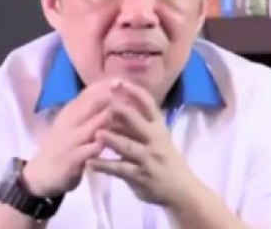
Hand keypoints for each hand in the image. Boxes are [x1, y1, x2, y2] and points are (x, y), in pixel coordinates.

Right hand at [23, 78, 118, 197]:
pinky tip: (118, 142)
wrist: (42, 174)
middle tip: (126, 90)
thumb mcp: (70, 125)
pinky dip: (104, 144)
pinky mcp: (73, 158)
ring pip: (93, 125)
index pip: (86, 94)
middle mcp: (68, 122)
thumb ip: (86, 112)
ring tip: (128, 112)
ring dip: (110, 117)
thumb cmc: (61, 146)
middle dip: (108, 96)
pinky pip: (91, 149)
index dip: (103, 86)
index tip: (120, 80)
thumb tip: (107, 93)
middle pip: (89, 105)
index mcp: (68, 113)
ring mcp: (70, 140)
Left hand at [86, 80, 196, 206]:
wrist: (180, 189)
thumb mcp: (157, 139)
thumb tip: (116, 106)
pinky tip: (90, 163)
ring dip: (111, 139)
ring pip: (128, 146)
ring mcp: (148, 158)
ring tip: (96, 133)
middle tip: (104, 102)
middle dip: (121, 110)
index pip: (149, 105)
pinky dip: (104, 166)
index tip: (120, 82)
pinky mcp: (140, 176)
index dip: (135, 92)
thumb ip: (139, 125)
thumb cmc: (165, 160)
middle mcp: (155, 140)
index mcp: (159, 128)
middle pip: (137, 121)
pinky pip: (120, 169)